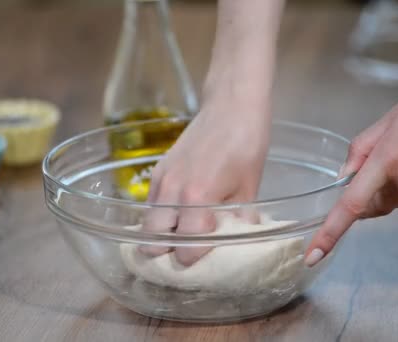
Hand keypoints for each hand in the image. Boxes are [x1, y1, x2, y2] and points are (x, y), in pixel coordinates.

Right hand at [141, 99, 270, 264]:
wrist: (232, 105)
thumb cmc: (247, 144)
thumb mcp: (249, 188)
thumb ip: (239, 220)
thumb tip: (238, 243)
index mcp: (197, 198)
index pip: (185, 249)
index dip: (195, 260)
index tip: (207, 260)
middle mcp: (172, 191)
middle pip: (152, 243)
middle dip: (169, 253)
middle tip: (189, 251)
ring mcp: (162, 180)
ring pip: (148, 224)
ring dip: (163, 234)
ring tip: (184, 234)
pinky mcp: (159, 170)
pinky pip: (151, 204)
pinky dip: (162, 215)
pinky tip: (181, 211)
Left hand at [304, 53, 397, 266]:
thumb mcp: (390, 118)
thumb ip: (361, 150)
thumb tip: (344, 176)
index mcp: (388, 161)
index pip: (351, 206)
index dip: (329, 234)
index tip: (313, 255)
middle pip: (373, 205)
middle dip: (366, 191)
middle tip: (378, 159)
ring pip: (397, 200)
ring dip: (392, 184)